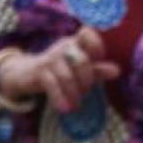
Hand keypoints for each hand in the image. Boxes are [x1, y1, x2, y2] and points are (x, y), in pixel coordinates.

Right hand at [0, 28, 119, 113]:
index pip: (88, 33)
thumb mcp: (79, 68)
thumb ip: (98, 69)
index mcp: (76, 41)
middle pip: (82, 61)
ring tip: (76, 104)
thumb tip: (117, 71)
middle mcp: (64, 47)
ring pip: (67, 76)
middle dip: (87, 80)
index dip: (96, 46)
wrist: (25, 74)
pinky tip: (65, 108)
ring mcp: (50, 58)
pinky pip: (52, 85)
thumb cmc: (61, 69)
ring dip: (74, 93)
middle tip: (86, 91)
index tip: (98, 60)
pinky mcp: (39, 72)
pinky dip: (60, 98)